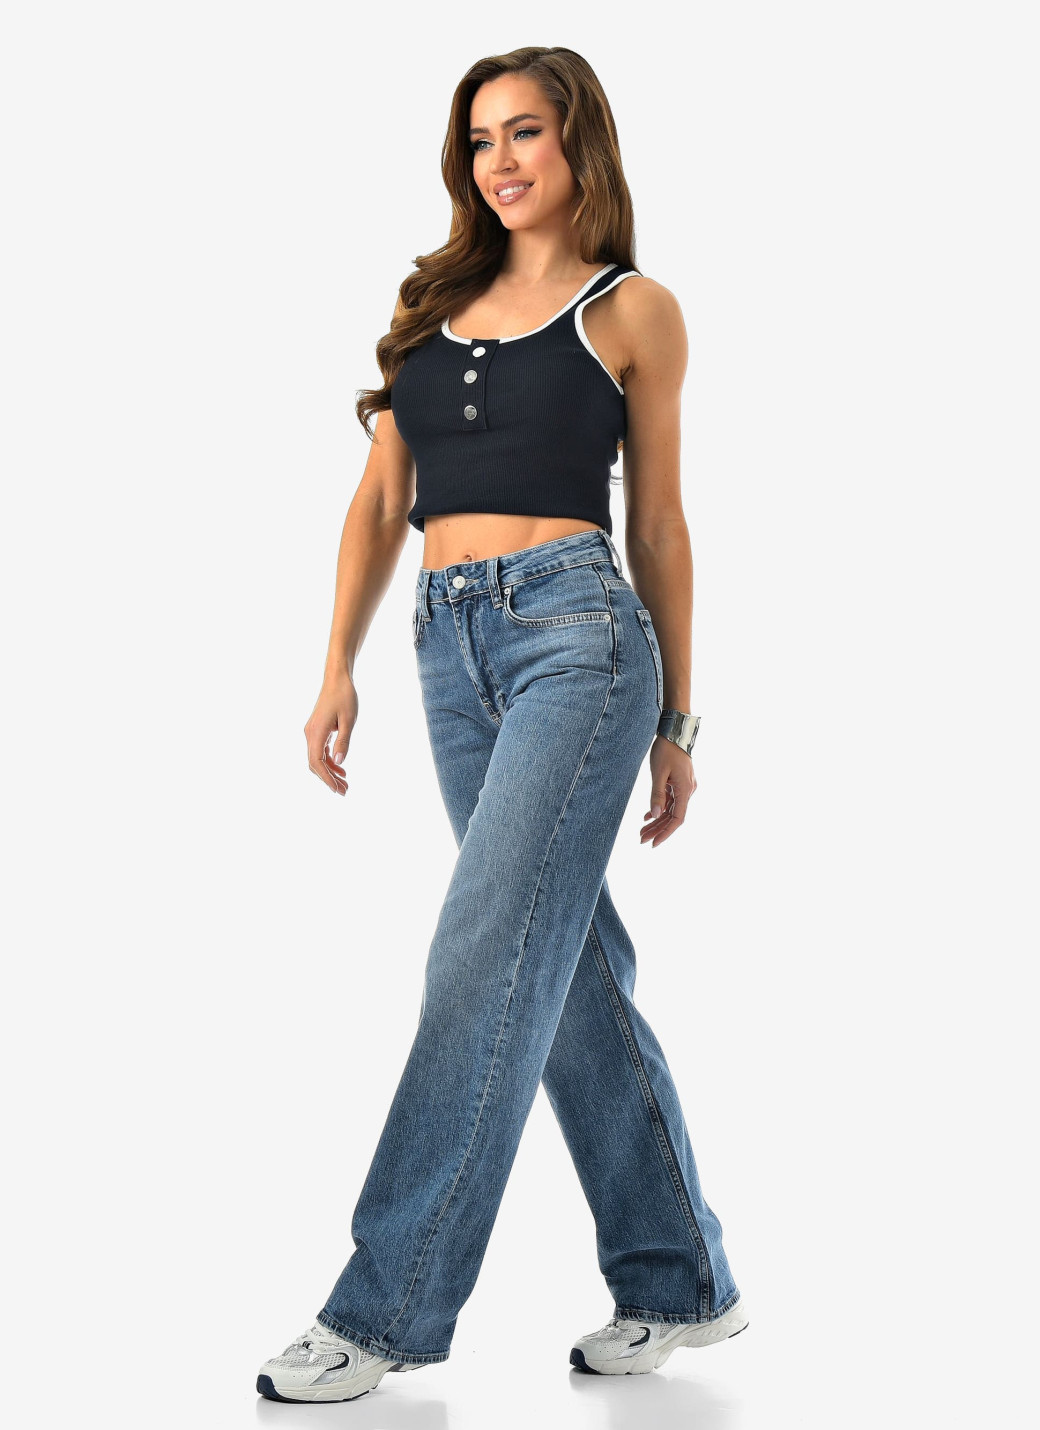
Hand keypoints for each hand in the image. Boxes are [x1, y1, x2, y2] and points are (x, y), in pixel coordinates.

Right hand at [304, 671, 358, 795]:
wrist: (337, 679)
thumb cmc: (344, 696)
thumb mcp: (348, 720)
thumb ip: (344, 741)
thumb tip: (340, 761)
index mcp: (316, 732)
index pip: (316, 762)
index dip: (326, 778)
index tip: (337, 789)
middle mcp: (310, 734)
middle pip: (315, 764)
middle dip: (329, 779)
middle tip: (345, 791)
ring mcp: (312, 732)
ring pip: (318, 758)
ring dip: (330, 772)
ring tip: (345, 783)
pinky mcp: (317, 729)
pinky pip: (320, 750)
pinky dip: (330, 761)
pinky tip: (341, 768)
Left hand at [640, 736, 696, 846]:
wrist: (674, 731)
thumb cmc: (666, 749)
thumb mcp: (658, 773)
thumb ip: (657, 795)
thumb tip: (655, 816)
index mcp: (685, 790)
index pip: (677, 819)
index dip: (666, 833)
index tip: (653, 843)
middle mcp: (687, 790)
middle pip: (673, 816)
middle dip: (657, 829)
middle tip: (641, 839)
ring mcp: (684, 786)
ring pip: (671, 809)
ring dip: (657, 820)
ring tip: (641, 831)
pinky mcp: (679, 782)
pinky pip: (670, 800)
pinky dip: (659, 808)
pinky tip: (647, 816)